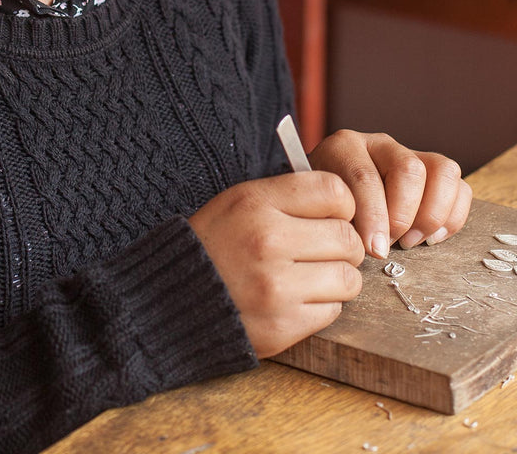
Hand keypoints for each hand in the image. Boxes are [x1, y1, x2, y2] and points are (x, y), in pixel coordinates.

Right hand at [188, 172, 364, 357]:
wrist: (168, 300)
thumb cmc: (214, 245)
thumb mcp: (241, 201)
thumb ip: (290, 195)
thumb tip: (347, 203)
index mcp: (257, 203)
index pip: (334, 192)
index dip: (342, 205)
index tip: (334, 216)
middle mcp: (268, 241)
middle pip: (347, 237)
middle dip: (343, 245)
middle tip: (324, 251)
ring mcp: (276, 287)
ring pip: (348, 278)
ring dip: (337, 279)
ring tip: (313, 276)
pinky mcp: (281, 326)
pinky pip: (332, 311)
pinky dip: (322, 306)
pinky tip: (297, 299)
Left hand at [309, 130, 471, 259]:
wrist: (328, 199)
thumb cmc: (324, 208)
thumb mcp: (320, 210)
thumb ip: (338, 221)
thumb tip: (374, 246)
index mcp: (345, 147)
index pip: (366, 176)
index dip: (373, 217)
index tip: (374, 250)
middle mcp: (381, 144)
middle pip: (409, 169)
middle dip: (403, 215)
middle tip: (391, 244)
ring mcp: (411, 154)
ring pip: (443, 170)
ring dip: (431, 214)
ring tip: (411, 241)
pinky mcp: (434, 173)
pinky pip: (461, 187)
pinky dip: (452, 217)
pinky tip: (430, 238)